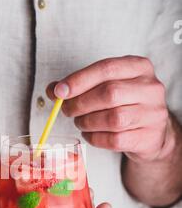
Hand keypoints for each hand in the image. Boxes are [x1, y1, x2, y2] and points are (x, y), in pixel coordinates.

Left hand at [47, 56, 171, 162]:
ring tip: (80, 122)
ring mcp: (153, 114)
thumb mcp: (107, 86)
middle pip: (109, 93)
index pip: (106, 68)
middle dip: (80, 103)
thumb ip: (81, 84)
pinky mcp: (148, 138)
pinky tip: (89, 134)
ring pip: (113, 119)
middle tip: (67, 110)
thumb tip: (54, 90)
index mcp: (140, 67)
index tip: (59, 91)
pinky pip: (115, 140)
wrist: (151, 133)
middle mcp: (151, 88)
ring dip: (87, 122)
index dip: (79, 80)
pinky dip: (95, 138)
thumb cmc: (125, 105)